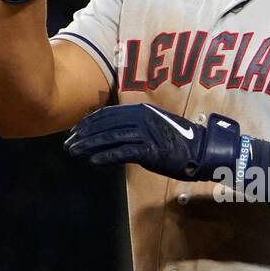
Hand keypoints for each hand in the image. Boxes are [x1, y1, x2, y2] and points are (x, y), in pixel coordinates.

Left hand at [64, 103, 243, 181]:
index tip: (74, 132)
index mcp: (140, 110)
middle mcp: (140, 117)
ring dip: (88, 146)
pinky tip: (92, 161)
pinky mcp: (149, 150)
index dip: (87, 123)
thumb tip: (113, 132)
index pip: (106, 114)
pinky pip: (122, 152)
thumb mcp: (154, 126)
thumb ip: (134, 126)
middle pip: (104, 125)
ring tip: (74, 153)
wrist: (202, 149)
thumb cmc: (179, 140)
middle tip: (68, 145)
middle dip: (83, 135)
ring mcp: (144, 133)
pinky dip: (105, 156)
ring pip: (109, 138)